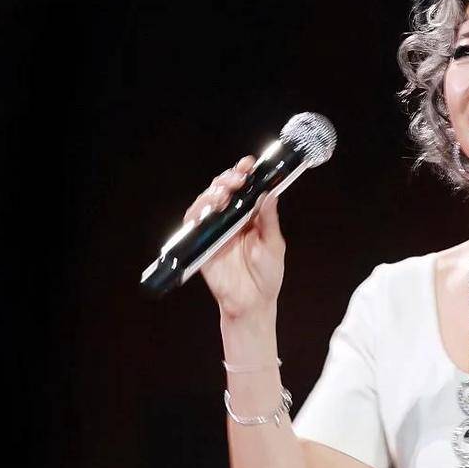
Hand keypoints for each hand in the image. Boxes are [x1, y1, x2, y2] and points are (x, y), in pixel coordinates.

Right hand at [182, 155, 285, 320]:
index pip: (245, 189)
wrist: (252, 303)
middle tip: (237, 179)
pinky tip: (207, 208)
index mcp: (251, 217)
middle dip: (228, 179)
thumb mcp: (274, 245)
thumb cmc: (267, 276)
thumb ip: (269, 221)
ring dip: (213, 192)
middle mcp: (232, 220)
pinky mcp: (202, 243)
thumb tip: (269, 195)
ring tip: (224, 193)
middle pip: (223, 190)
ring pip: (207, 202)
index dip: (244, 174)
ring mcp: (216, 230)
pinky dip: (197, 212)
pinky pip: (194, 223)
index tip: (249, 164)